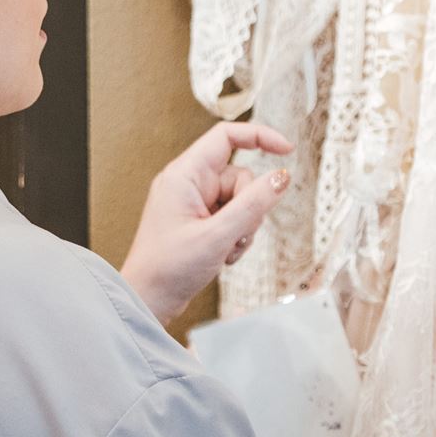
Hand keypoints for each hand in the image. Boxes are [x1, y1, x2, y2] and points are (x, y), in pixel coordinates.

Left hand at [119, 122, 297, 322]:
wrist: (149, 300)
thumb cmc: (167, 268)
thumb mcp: (217, 235)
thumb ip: (253, 204)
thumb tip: (281, 177)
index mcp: (184, 175)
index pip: (226, 136)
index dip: (260, 137)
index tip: (286, 149)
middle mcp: (188, 184)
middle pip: (240, 177)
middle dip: (248, 208)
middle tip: (234, 234)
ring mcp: (194, 203)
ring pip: (240, 201)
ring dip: (242, 228)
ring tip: (224, 250)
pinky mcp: (200, 222)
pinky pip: (232, 219)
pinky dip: (235, 238)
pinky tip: (223, 256)